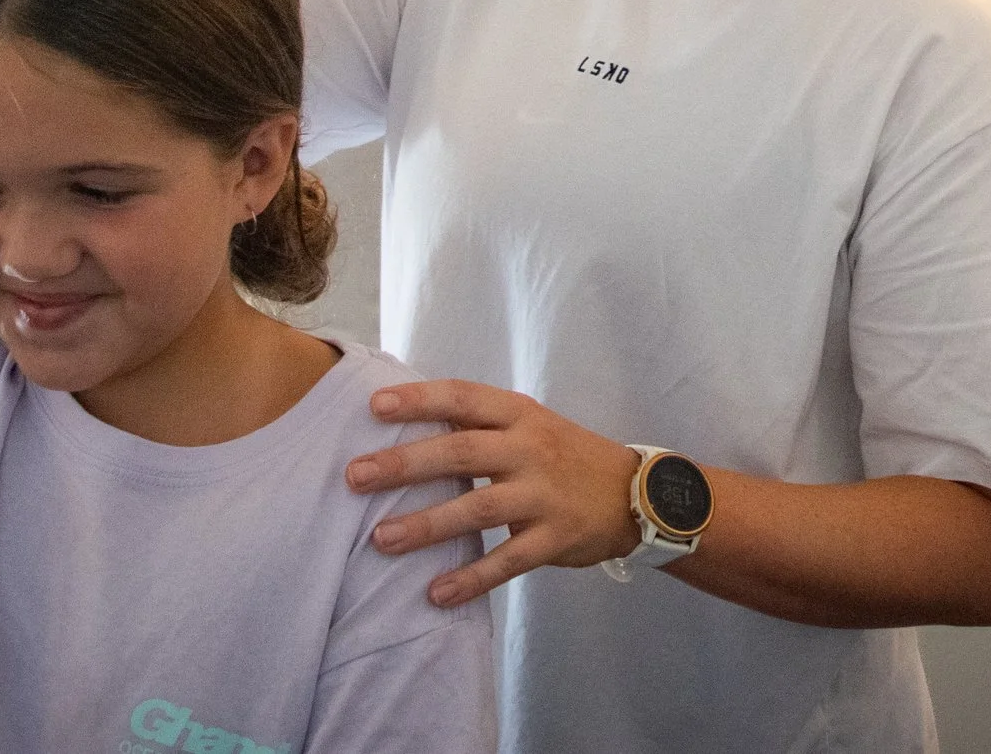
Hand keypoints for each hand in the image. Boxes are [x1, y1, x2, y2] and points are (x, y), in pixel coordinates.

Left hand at [347, 380, 643, 607]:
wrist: (635, 493)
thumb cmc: (564, 455)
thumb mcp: (528, 424)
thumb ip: (477, 424)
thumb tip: (405, 420)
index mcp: (519, 414)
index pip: (463, 398)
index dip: (419, 400)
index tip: (374, 408)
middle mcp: (530, 449)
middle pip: (460, 452)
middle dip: (404, 464)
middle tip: (355, 476)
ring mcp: (544, 495)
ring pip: (478, 508)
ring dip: (427, 524)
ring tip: (381, 538)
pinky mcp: (556, 538)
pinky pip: (508, 561)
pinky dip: (471, 578)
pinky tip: (436, 593)